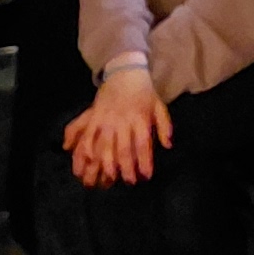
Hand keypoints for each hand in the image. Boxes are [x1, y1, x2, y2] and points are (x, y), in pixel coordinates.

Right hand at [64, 64, 169, 186]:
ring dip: (105, 164)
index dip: (144, 161)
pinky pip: (87, 135)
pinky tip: (86, 163)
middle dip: (125, 168)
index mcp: (140, 118)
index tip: (146, 176)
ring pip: (104, 145)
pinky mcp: (93, 116)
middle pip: (123, 148)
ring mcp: (106, 119)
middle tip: (129, 182)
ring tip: (107, 179)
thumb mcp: (159, 106)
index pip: (143, 144)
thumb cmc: (144, 92)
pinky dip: (85, 150)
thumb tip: (168, 145)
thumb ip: (165, 126)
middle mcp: (122, 121)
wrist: (124, 72)